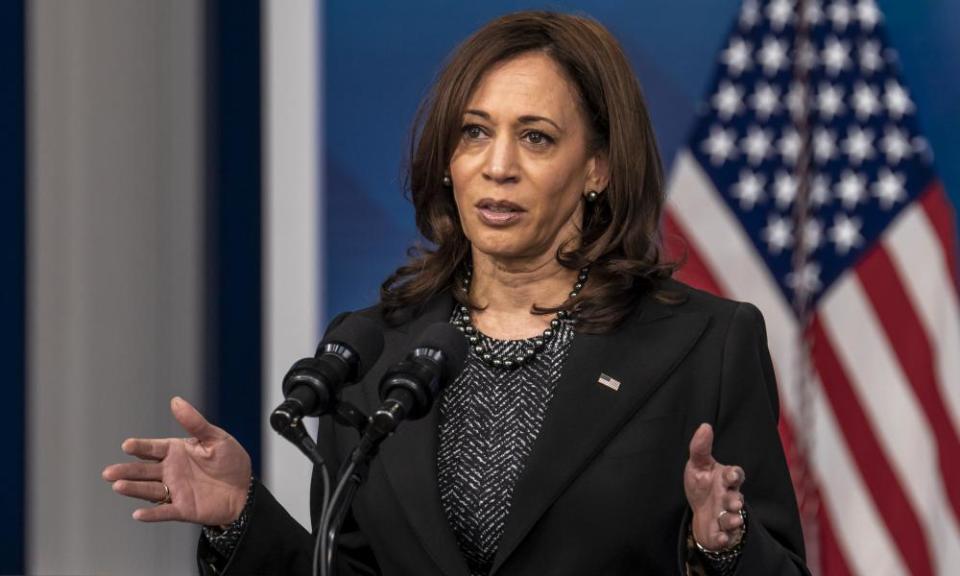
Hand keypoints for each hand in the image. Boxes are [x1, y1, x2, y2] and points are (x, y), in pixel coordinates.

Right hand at [102, 396, 251, 525]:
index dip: (140, 447)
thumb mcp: (216, 438)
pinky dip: (152, 514)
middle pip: (144, 470)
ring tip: (118, 486)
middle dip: (127, 470)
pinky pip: (165, 512)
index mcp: (176, 451)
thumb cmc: (230, 461)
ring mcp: (175, 490)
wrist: (244, 490)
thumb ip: (195, 423)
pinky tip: (138, 514)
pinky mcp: (183, 509)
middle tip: (108, 472)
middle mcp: (171, 471)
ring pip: (150, 490)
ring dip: (134, 489)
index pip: (153, 448)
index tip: (127, 445)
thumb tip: (175, 401)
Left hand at [684, 423, 745, 550]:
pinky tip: (721, 538)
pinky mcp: (722, 532)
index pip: (735, 475)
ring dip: (733, 519)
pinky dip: (724, 538)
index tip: (732, 474)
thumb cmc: (702, 485)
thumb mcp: (698, 465)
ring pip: (733, 518)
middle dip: (736, 500)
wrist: (700, 513)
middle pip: (736, 498)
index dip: (735, 475)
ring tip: (732, 518)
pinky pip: (725, 536)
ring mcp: (727, 515)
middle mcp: (730, 497)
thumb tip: (705, 426)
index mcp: (726, 479)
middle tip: (735, 501)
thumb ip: (700, 447)